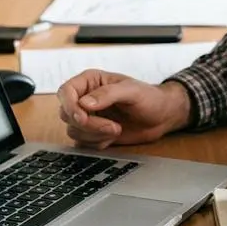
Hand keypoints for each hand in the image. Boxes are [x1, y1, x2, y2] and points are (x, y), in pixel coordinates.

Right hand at [57, 71, 191, 147]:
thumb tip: (84, 104)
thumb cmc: (149, 97)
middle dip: (88, 125)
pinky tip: (113, 136)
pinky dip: (97, 143)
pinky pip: (82, 143)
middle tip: (113, 127)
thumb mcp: (131, 91)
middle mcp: (85, 98)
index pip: (66, 92)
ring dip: (94, 135)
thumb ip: (108, 94)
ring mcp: (88, 117)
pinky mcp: (92, 134)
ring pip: (73, 131)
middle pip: (67, 114)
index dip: (70, 106)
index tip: (83, 117)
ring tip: (117, 129)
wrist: (161, 117)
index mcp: (90, 81)